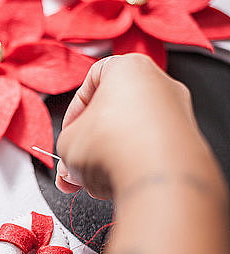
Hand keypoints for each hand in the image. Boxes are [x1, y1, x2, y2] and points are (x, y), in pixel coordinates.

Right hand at [55, 54, 204, 198]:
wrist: (155, 178)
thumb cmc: (116, 147)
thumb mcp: (67, 142)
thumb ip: (67, 143)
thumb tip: (73, 158)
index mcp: (130, 69)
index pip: (93, 80)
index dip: (75, 110)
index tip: (69, 131)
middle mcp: (160, 85)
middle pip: (113, 113)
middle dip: (90, 142)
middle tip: (75, 163)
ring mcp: (177, 115)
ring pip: (131, 135)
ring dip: (108, 157)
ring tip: (91, 180)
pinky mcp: (186, 144)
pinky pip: (150, 152)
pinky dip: (132, 167)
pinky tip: (116, 185)